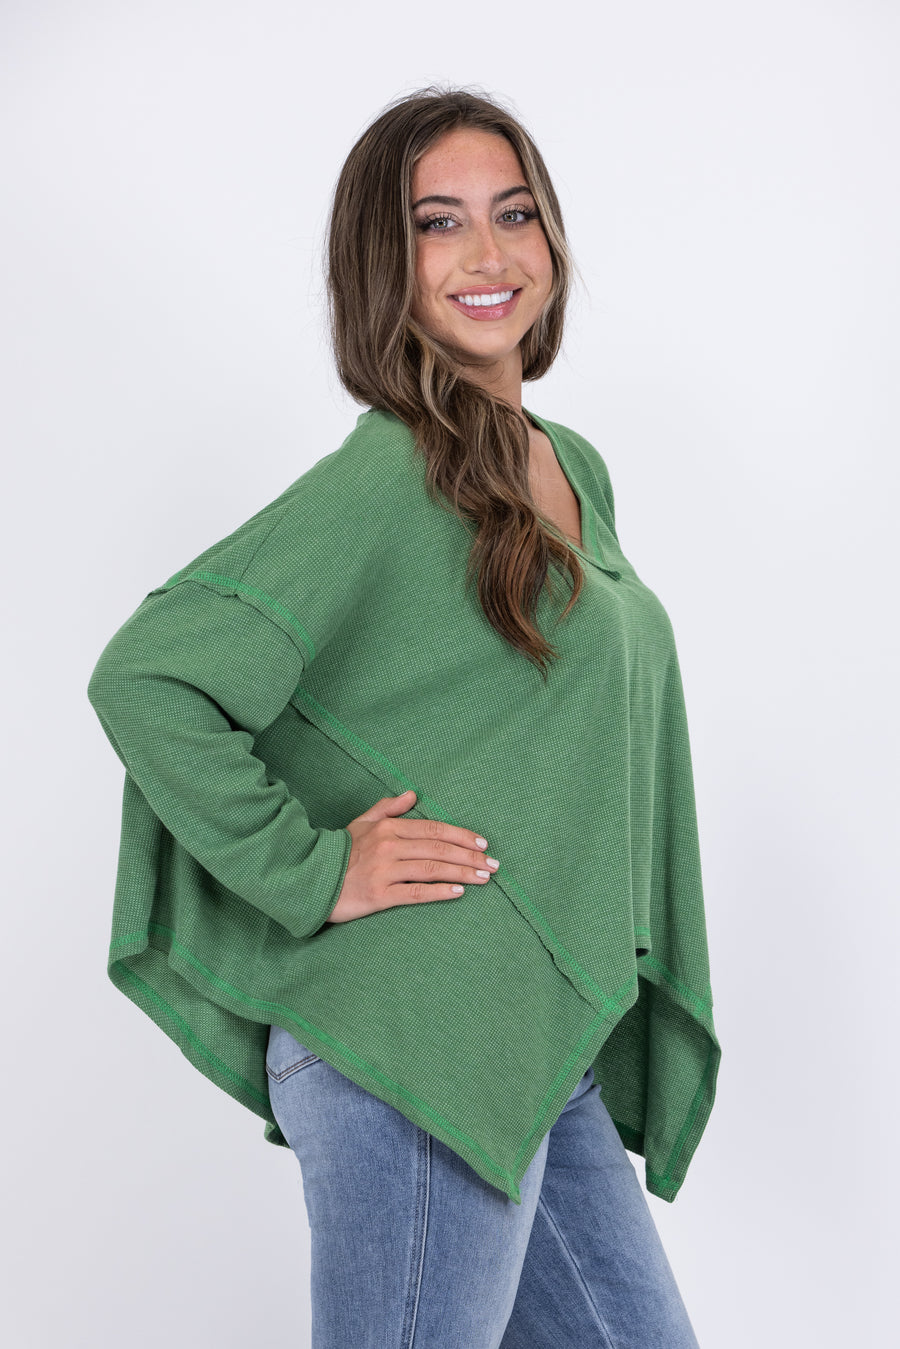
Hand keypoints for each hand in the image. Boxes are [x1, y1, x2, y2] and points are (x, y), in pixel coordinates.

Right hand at [325, 789, 498, 924]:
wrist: (309, 878)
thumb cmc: (339, 852)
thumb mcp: (362, 823)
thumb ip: (388, 808)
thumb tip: (412, 794)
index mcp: (388, 828)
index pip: (434, 829)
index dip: (462, 836)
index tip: (483, 844)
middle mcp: (389, 847)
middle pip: (439, 849)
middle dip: (470, 857)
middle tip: (494, 865)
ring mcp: (384, 871)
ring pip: (433, 870)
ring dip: (463, 873)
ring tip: (484, 879)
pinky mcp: (379, 895)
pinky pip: (415, 893)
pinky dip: (439, 892)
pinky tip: (458, 893)